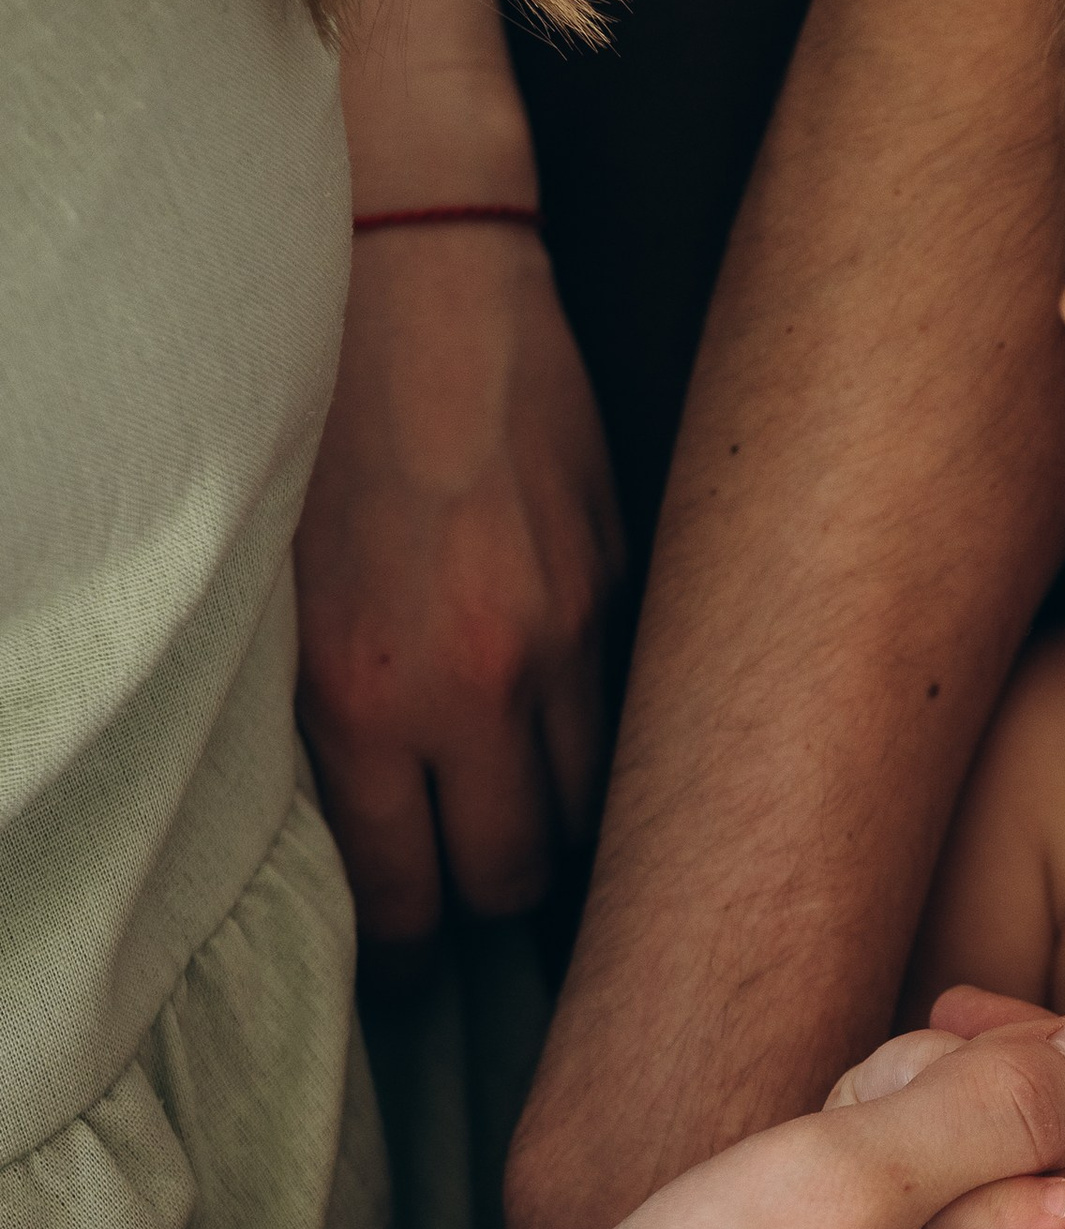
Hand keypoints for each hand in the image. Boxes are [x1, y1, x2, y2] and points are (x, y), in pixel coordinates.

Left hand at [295, 215, 623, 940]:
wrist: (412, 264)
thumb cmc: (316, 417)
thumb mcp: (282, 593)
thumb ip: (328, 719)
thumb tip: (370, 830)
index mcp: (370, 694)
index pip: (412, 893)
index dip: (410, 949)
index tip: (408, 964)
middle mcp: (480, 681)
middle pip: (514, 873)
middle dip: (486, 895)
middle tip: (463, 886)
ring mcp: (566, 630)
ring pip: (587, 803)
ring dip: (550, 820)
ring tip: (517, 810)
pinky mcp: (618, 575)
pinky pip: (617, 705)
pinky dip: (587, 728)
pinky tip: (552, 710)